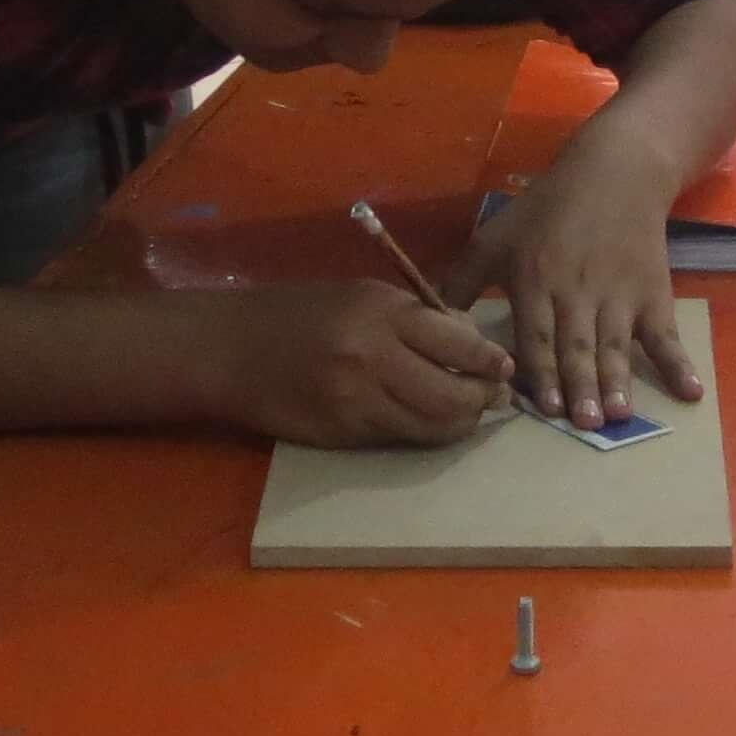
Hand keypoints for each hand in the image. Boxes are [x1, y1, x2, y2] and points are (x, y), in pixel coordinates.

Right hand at [215, 283, 517, 447]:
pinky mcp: (343, 434)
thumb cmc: (300, 312)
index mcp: (382, 313)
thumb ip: (417, 318)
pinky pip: (400, 439)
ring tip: (467, 412)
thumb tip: (473, 344)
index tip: (503, 366)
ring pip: (433, 426)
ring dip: (460, 424)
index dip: (490, 360)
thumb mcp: (362, 295)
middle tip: (493, 397)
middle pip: (454, 394)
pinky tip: (428, 422)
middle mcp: (373, 358)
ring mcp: (357, 401)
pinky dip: (423, 433)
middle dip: (483, 400)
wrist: (231, 349)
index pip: (459, 342)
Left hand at [446, 139, 702, 427]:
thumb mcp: (495, 236)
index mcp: (537, 279)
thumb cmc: (547, 208)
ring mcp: (619, 295)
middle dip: (580, 385)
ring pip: (616, 345)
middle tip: (584, 423)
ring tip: (620, 415)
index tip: (541, 405)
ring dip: (618, 380)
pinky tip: (690, 391)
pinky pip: (667, 334)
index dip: (540, 369)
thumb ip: (461, 282)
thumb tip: (430, 322)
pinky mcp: (653, 294)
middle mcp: (578, 292)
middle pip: (578, 346)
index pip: (537, 333)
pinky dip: (678, 363)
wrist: (615, 172)